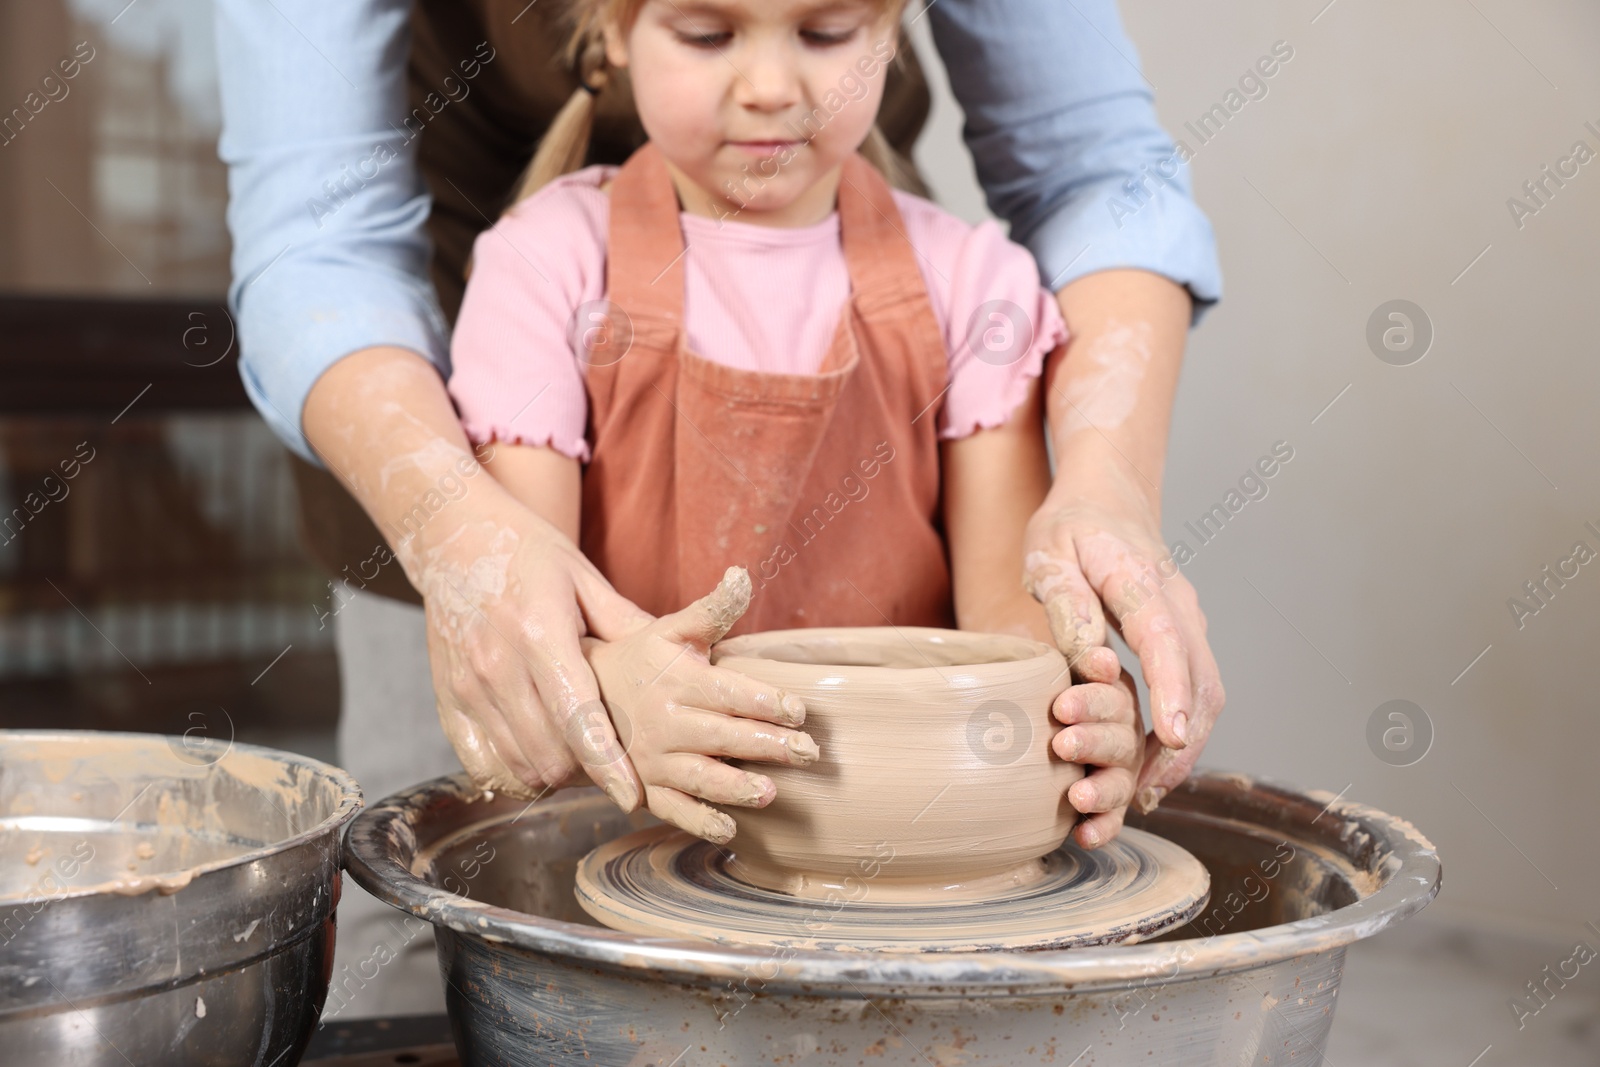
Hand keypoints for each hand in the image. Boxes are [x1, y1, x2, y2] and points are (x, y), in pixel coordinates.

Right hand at [413, 496, 654, 808]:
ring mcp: (467, 685)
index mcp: (540, 635)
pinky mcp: (447, 697)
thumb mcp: (584, 578)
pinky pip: (481, 762)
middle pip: (550, 753)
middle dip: (588, 771)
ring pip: (518, 764)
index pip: (577, 718)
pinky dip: (512, 771)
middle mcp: (498, 666)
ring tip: (581, 759)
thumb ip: (627, 626)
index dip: (605, 763)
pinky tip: (538, 756)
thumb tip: (685, 658)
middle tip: (615, 763)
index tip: (630, 796)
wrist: (452, 535)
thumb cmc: (528, 552)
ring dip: (555, 773)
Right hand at [583, 567, 818, 844]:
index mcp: (677, 680)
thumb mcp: (672, 629)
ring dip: (734, 787)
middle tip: (809, 753)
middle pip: (721, 735)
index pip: (728, 691)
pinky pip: (672, 809)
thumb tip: (743, 575)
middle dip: (766, 745)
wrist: (576, 695)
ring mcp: (653, 759)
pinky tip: (730, 828)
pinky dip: (698, 821)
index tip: (799, 710)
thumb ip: (712, 609)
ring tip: (770, 794)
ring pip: (698, 777)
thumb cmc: (640, 659)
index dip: (764, 700)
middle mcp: (665, 721)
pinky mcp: (645, 788)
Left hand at [1024, 484, 1224, 814]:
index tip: (1169, 737)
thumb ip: (1067, 601)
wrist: (1109, 498)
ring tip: (1145, 793)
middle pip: (1202, 679)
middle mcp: (1179, 605)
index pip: (1166, 640)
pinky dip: (1182, 731)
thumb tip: (1093, 663)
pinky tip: (1152, 768)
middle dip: (1182, 739)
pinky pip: (1196, 691)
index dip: (1171, 691)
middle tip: (1148, 790)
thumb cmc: (1070, 526)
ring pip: (1207, 692)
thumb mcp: (1049, 552)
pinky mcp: (1185, 639)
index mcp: (1142, 580)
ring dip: (1184, 745)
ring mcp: (1189, 623)